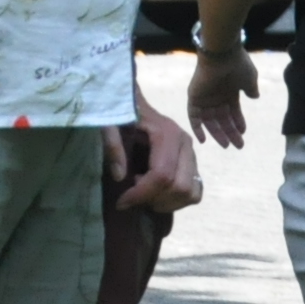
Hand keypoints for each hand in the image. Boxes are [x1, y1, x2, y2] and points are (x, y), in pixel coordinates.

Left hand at [112, 97, 201, 212]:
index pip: (162, 175)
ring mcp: (192, 153)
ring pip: (191, 192)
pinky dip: (177, 199)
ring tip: (144, 193)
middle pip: (180, 187)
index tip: (120, 201)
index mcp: (167, 133)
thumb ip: (112, 145)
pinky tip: (157, 192)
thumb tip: (120, 176)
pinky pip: (195, 191)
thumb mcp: (109, 124)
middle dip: (154, 199)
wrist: (132, 101)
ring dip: (166, 202)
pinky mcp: (192, 161)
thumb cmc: (120, 112)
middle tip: (132, 196)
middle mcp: (185, 143)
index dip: (141, 194)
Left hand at [185, 42, 257, 149]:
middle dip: (230, 132)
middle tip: (238, 146)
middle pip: (222, 119)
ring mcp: (204, 97)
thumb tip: (254, 96)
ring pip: (210, 120)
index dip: (238, 122)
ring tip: (226, 145)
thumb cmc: (237, 65)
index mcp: (229, 91)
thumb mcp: (249, 78)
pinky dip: (197, 128)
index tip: (243, 132)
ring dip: (217, 133)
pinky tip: (204, 140)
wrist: (222, 54)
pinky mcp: (194, 97)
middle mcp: (216, 96)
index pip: (232, 111)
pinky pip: (193, 116)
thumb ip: (251, 89)